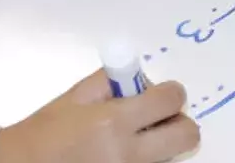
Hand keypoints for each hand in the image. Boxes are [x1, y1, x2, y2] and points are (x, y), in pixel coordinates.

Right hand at [0, 73, 197, 162]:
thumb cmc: (47, 131)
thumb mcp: (77, 96)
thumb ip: (113, 82)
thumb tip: (144, 79)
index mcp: (114, 122)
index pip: (171, 100)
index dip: (171, 93)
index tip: (162, 95)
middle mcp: (127, 153)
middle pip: (187, 136)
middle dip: (178, 122)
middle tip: (158, 120)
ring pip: (171, 156)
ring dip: (160, 145)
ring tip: (131, 140)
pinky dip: (146, 160)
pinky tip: (121, 155)